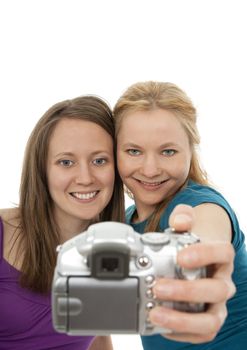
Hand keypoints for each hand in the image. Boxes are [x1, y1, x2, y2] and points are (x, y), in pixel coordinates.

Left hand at [149, 204, 235, 343]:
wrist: (194, 260)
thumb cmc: (188, 244)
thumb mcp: (185, 224)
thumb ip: (183, 217)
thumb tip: (180, 221)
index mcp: (221, 256)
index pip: (223, 252)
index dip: (205, 255)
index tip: (181, 257)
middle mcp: (222, 281)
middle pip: (217, 289)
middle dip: (187, 291)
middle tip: (159, 287)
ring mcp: (217, 304)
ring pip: (212, 319)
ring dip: (184, 319)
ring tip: (156, 314)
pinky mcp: (207, 321)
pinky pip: (202, 333)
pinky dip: (182, 332)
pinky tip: (161, 326)